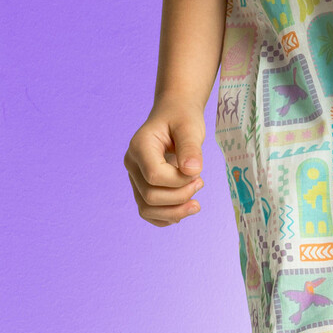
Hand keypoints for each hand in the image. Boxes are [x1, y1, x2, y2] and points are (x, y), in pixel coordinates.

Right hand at [124, 100, 205, 223]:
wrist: (175, 115)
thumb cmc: (182, 119)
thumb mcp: (191, 127)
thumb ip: (191, 147)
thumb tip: (192, 171)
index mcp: (139, 146)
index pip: (155, 176)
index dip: (179, 181)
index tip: (197, 172)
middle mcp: (132, 164)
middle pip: (150, 196)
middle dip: (180, 196)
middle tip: (200, 182)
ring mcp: (134, 178)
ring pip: (146, 209)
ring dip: (174, 212)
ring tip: (195, 203)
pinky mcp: (141, 187)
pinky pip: (148, 212)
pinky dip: (166, 216)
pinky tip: (184, 209)